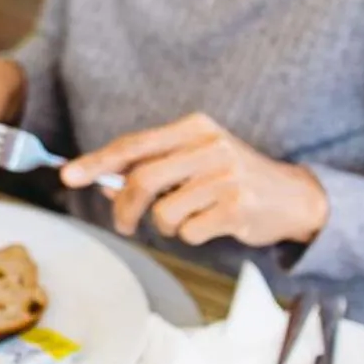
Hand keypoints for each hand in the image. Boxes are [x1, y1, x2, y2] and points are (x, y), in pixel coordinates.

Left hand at [61, 113, 329, 248]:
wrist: (294, 197)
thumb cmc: (234, 179)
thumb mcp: (194, 163)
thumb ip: (152, 170)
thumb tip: (104, 184)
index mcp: (194, 128)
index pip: (134, 144)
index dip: (97, 161)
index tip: (69, 176)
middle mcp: (210, 146)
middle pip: (141, 180)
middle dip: (123, 208)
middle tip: (124, 224)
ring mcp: (225, 176)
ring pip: (164, 212)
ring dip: (165, 226)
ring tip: (187, 219)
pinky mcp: (237, 207)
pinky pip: (189, 231)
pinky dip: (191, 236)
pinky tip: (212, 225)